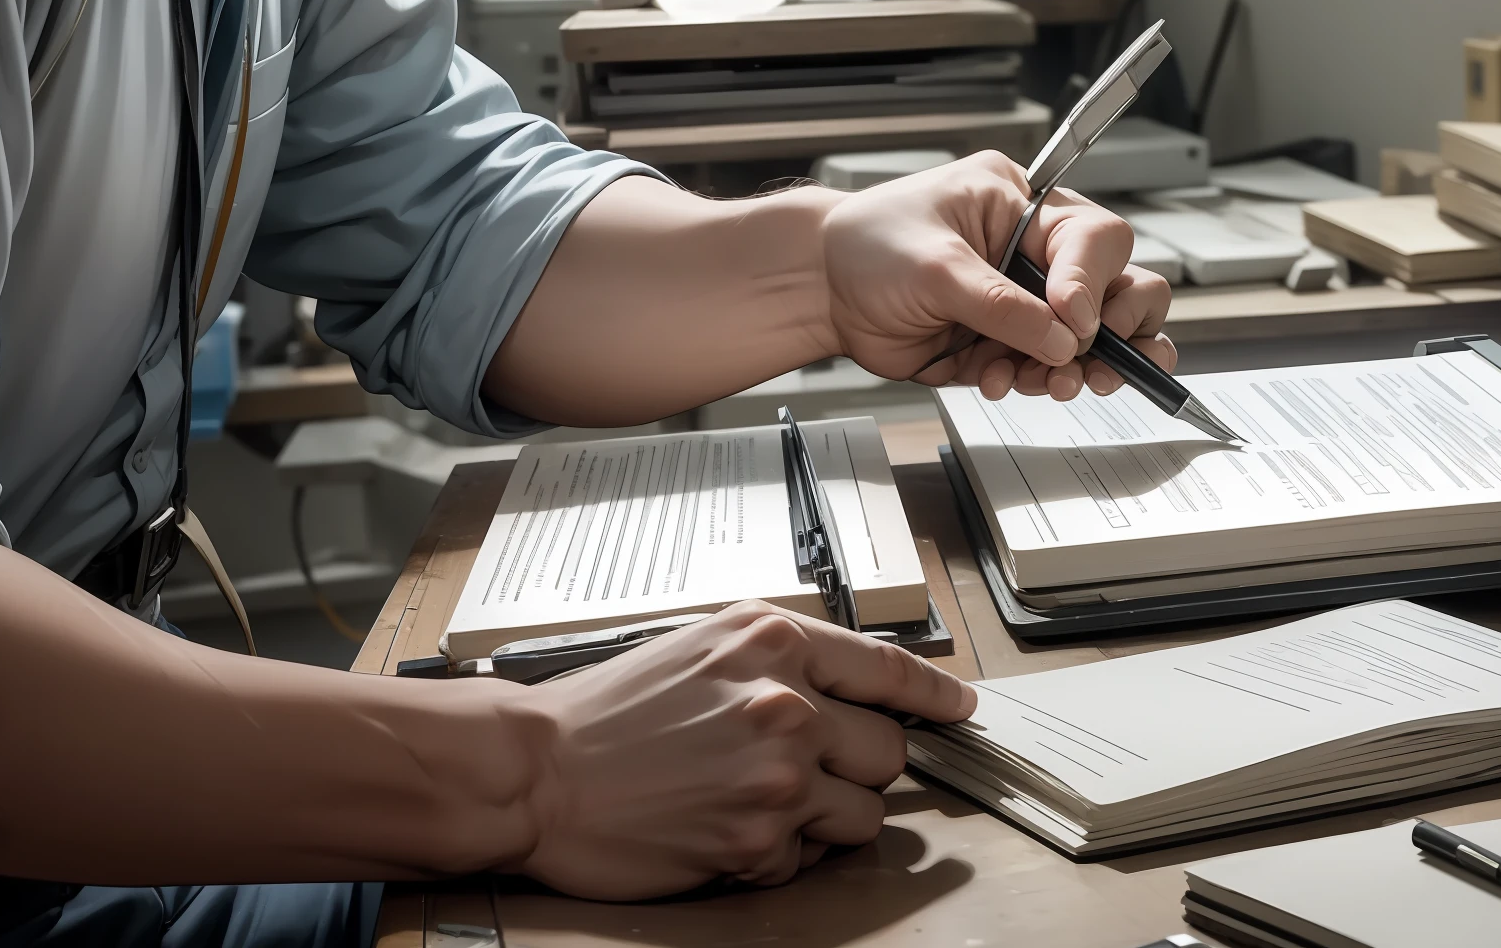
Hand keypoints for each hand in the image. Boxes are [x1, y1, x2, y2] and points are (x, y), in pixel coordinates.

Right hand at [514, 602, 975, 896]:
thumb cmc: (613, 709)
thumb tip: (851, 690)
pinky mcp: (757, 842)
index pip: (888, 668)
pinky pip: (811, 859)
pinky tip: (730, 827)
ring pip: (865, 812)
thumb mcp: (707, 645)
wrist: (540, 770)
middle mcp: (787, 701)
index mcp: (775, 640)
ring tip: (763, 801)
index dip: (935, 694)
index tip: (960, 709)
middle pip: (887, 749)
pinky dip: (783, 853)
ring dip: (829, 816)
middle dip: (858, 765)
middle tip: (810, 768)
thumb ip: (783, 660)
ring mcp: (777, 775)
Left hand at [819, 151, 1175, 398]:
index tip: (1071, 320)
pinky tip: (996, 378)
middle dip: (1114, 329)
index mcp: (1023, 204)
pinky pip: (1040, 368)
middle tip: (1095, 362)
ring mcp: (1023, 299)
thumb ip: (1002, 305)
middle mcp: (1033, 250)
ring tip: (1048, 383)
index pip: (1093, 239)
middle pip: (1116, 285)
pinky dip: (1026, 381)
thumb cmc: (867, 244)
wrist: (821, 287)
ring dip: (1072, 368)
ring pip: (1088, 338)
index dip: (1092, 283)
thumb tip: (1063, 340)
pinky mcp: (1005, 340)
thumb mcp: (937, 267)